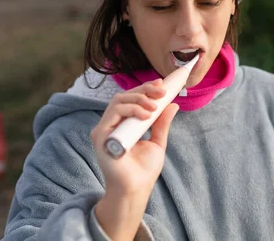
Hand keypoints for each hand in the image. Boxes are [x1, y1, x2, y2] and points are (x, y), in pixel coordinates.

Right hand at [90, 79, 178, 239]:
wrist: (136, 189)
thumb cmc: (143, 170)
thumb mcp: (157, 141)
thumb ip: (162, 123)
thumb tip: (173, 105)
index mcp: (123, 124)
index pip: (131, 99)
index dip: (145, 89)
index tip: (161, 85)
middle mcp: (111, 124)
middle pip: (124, 97)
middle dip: (144, 90)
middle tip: (162, 92)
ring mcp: (104, 129)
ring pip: (118, 101)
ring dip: (139, 99)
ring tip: (154, 107)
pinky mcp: (100, 136)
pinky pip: (113, 114)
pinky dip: (130, 110)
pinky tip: (146, 116)